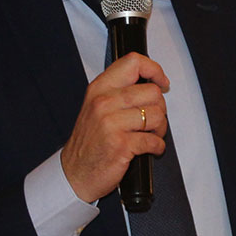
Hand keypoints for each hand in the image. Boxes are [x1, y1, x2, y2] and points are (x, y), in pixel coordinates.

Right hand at [61, 52, 168, 202]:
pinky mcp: (121, 145)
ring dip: (160, 129)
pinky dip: (157, 147)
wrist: (75, 173)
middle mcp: (104, 103)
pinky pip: (154, 140)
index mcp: (99, 89)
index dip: (154, 69)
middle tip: (153, 118)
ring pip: (156, 116)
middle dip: (160, 108)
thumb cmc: (89, 142)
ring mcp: (112, 124)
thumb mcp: (95, 107)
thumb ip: (118, 91)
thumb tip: (151, 83)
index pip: (132, 62)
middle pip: (152, 92)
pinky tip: (150, 148)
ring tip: (150, 134)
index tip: (161, 81)